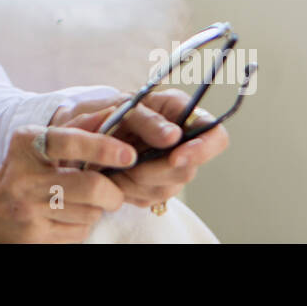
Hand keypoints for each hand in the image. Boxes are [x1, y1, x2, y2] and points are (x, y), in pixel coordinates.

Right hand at [0, 123, 136, 242]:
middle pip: (90, 187)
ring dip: (96, 209)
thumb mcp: (41, 140)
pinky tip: (70, 215)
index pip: (69, 142)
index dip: (102, 147)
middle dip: (112, 192)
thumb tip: (115, 114)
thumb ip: (78, 127)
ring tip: (84, 202)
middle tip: (115, 192)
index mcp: (28, 144)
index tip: (129, 154)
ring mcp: (29, 209)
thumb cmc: (24, 167)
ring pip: (89, 213)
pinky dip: (83, 224)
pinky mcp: (35, 236)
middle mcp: (26, 177)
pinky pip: (79, 232)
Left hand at [85, 88, 229, 208]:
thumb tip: (174, 136)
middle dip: (155, 170)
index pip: (216, 137)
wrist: (90, 129)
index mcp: (185, 115)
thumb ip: (149, 120)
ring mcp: (172, 169)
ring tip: (114, 167)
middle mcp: (185, 144)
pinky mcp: (156, 188)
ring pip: (168, 188)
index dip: (202, 151)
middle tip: (128, 163)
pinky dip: (128, 190)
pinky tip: (114, 176)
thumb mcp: (127, 106)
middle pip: (188, 169)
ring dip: (137, 181)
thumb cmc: (113, 109)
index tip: (175, 157)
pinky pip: (150, 199)